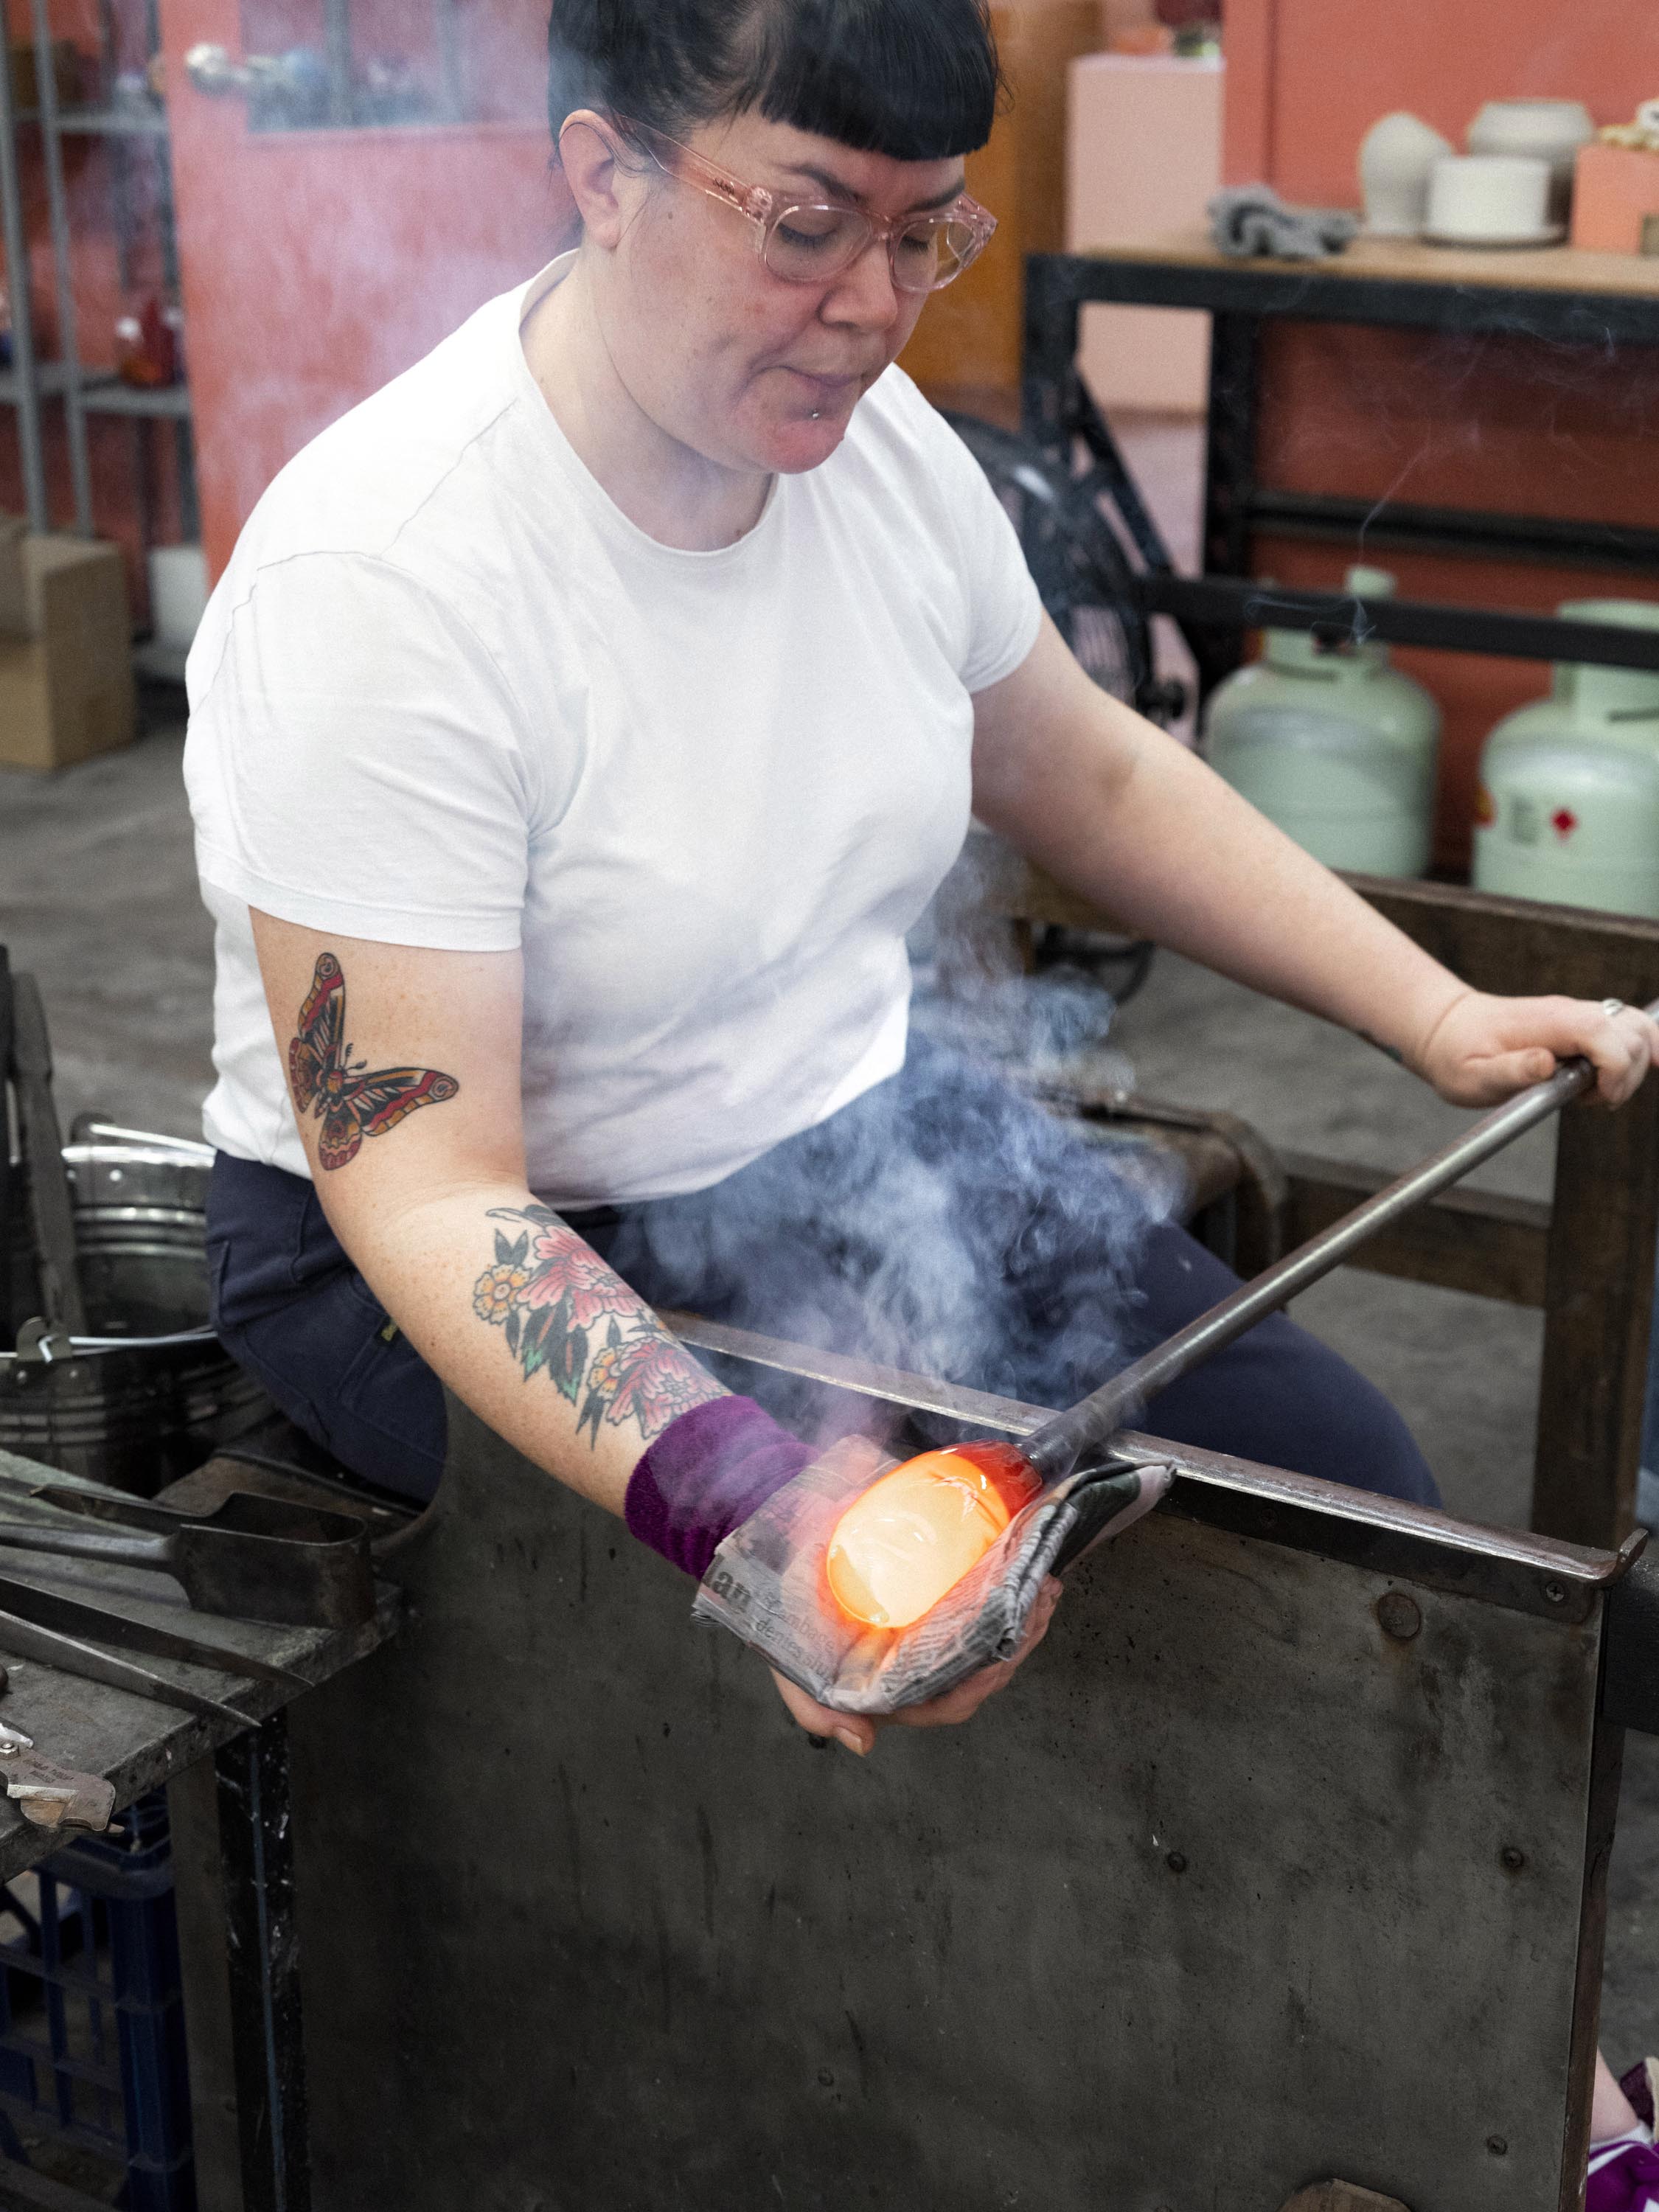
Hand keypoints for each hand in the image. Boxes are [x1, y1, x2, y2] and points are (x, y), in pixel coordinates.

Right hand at [767, 1575, 1063, 1755]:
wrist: (778, 1561)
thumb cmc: (787, 1619)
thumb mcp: (793, 1666)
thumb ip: (816, 1710)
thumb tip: (863, 1743)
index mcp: (893, 1693)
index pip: (947, 1704)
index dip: (979, 1687)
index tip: (1001, 1658)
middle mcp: (918, 1672)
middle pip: (980, 1673)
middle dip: (1016, 1645)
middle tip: (1040, 1603)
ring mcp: (931, 1639)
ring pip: (989, 1644)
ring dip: (1023, 1621)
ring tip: (1045, 1588)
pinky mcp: (938, 1605)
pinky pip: (983, 1612)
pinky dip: (1010, 1598)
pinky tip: (1028, 1574)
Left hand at [1412, 990, 1658, 1108]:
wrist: (1446, 1030)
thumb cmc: (1457, 1054)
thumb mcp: (1473, 1075)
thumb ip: (1511, 1070)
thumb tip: (1546, 1063)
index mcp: (1547, 1022)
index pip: (1604, 1034)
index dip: (1615, 1069)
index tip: (1597, 1098)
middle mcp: (1569, 1013)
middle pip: (1631, 1031)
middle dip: (1627, 1074)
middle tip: (1593, 1100)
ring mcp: (1577, 1017)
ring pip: (1636, 1028)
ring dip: (1633, 1065)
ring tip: (1598, 1092)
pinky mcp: (1580, 1026)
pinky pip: (1626, 1029)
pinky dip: (1640, 1050)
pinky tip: (1634, 1073)